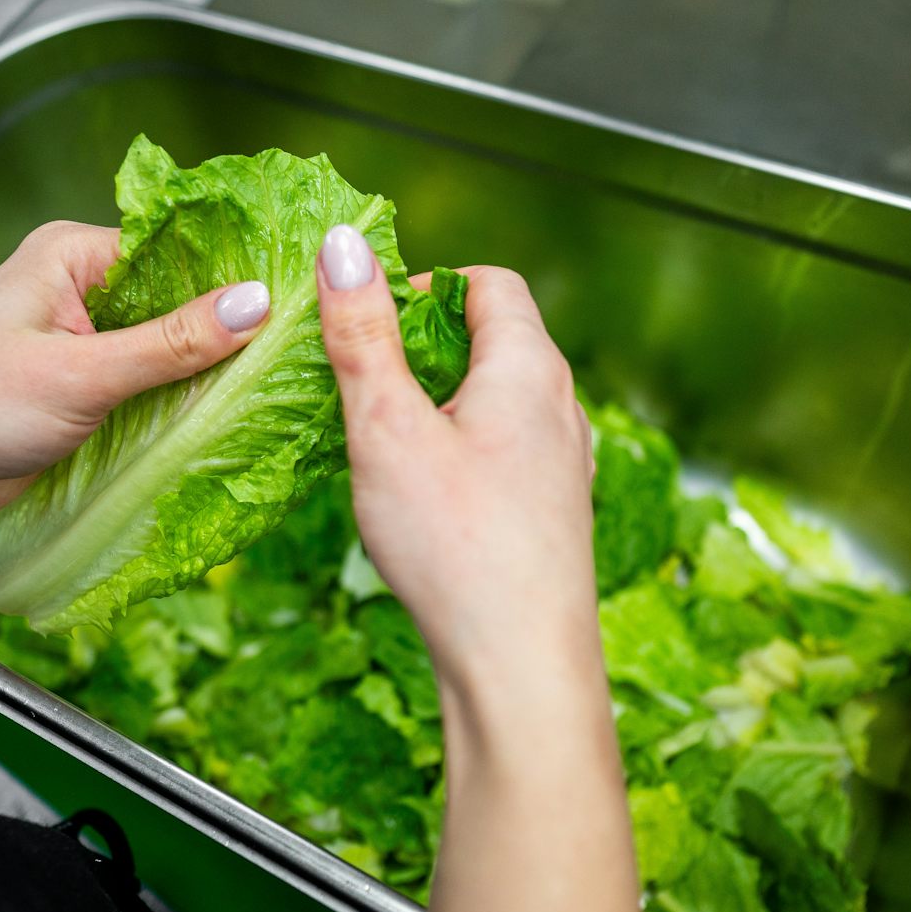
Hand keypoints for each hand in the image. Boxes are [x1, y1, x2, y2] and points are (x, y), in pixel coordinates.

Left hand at [0, 220, 272, 531]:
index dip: (236, 276)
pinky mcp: (88, 388)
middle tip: (303, 353)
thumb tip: (257, 303)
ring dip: (210, 373)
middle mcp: (83, 287)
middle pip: (182, 299)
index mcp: (73, 254)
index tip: (302, 302)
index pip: (178, 249)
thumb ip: (169, 344)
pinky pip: (153, 386)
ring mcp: (87, 340)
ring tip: (282, 387)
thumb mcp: (77, 376)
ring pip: (172, 348)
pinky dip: (184, 402)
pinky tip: (232, 417)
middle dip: (230, 329)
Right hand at [313, 224, 600, 717]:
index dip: (426, 286)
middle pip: (495, 340)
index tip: (370, 319)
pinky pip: (507, 455)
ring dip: (442, 405)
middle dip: (424, 348)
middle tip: (362, 380)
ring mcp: (566, 464)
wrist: (519, 664)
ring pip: (500, 403)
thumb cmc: (457, 545)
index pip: (488, 283)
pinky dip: (462, 453)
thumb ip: (363, 335)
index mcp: (528, 367)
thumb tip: (344, 247)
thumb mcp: (387, 427)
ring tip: (384, 440)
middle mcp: (562, 407)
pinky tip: (423, 496)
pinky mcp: (555, 515)